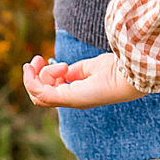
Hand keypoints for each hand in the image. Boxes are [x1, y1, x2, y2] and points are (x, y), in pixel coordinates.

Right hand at [22, 51, 141, 108]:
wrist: (126, 76)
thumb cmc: (114, 70)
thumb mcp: (88, 68)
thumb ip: (73, 71)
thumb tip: (62, 71)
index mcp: (75, 94)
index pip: (47, 92)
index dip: (41, 76)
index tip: (42, 59)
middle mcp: (69, 100)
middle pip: (38, 95)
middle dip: (33, 76)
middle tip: (37, 59)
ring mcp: (68, 101)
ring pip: (37, 93)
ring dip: (35, 76)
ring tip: (61, 65)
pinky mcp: (68, 97)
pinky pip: (40, 93)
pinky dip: (34, 79)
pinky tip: (50, 65)